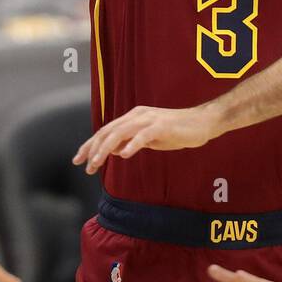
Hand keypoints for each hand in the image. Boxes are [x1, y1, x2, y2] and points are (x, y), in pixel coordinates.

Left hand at [72, 104, 221, 172]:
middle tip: (84, 166)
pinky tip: (123, 155)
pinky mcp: (162, 126)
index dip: (90, 144)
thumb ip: (131, 141)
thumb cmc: (176, 131)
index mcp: (133, 117)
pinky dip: (132, 145)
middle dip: (93, 149)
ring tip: (96, 164)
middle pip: (108, 131)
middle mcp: (138, 115)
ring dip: (105, 149)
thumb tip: (111, 150)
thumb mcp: (149, 138)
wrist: (202, 123)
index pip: (106, 130)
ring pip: (121, 132)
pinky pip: (143, 135)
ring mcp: (150, 119)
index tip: (79, 159)